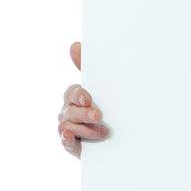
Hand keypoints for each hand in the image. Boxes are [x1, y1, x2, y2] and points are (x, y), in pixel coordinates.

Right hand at [57, 42, 110, 158]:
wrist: (124, 137)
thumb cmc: (109, 107)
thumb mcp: (104, 88)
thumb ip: (87, 67)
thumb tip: (75, 45)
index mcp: (76, 97)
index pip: (72, 92)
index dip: (79, 94)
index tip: (88, 98)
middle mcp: (69, 112)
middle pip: (70, 110)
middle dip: (84, 113)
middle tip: (98, 116)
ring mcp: (70, 129)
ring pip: (67, 126)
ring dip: (84, 128)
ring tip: (102, 132)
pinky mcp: (73, 145)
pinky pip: (65, 141)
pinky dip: (66, 139)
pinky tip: (70, 136)